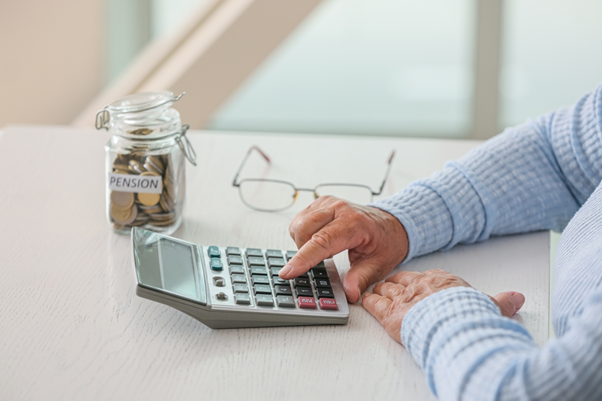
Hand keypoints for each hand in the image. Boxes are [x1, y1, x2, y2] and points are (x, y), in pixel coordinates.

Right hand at [279, 196, 408, 302]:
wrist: (390, 223)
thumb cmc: (385, 242)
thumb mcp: (379, 265)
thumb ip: (361, 279)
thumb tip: (349, 293)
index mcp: (354, 223)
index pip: (321, 242)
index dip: (302, 259)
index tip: (288, 272)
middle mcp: (339, 209)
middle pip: (303, 231)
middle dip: (304, 252)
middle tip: (323, 261)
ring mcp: (328, 203)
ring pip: (298, 225)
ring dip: (303, 242)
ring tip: (323, 250)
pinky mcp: (321, 203)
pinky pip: (300, 220)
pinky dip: (303, 233)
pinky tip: (319, 239)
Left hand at [362, 269, 525, 342]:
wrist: (455, 326)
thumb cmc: (470, 316)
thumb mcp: (490, 305)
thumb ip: (502, 301)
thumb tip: (518, 298)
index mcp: (440, 281)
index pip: (423, 278)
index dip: (416, 282)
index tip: (414, 285)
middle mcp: (418, 286)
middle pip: (399, 281)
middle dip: (393, 284)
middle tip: (388, 287)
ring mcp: (401, 299)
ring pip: (383, 289)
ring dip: (378, 292)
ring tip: (373, 292)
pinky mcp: (389, 315)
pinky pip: (372, 304)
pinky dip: (367, 303)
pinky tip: (363, 301)